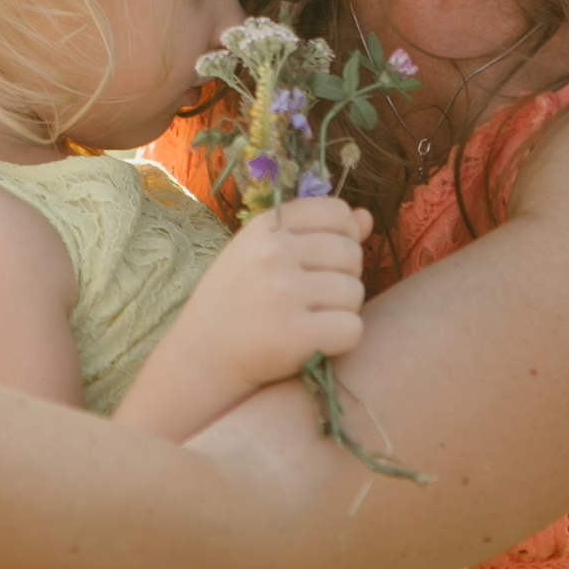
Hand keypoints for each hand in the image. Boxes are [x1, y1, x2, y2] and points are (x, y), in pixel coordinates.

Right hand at [165, 197, 369, 393]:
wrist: (201, 355)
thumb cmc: (238, 301)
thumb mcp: (262, 253)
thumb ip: (314, 232)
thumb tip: (367, 217)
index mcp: (265, 226)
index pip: (336, 212)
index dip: (343, 238)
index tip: (322, 262)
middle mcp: (273, 252)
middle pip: (351, 253)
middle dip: (343, 277)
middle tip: (315, 300)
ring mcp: (283, 292)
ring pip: (354, 291)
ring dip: (343, 310)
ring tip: (311, 320)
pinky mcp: (294, 333)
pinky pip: (352, 328)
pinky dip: (341, 341)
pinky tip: (316, 343)